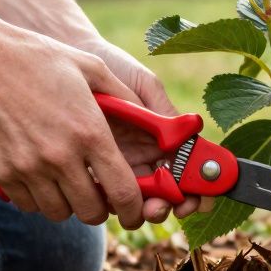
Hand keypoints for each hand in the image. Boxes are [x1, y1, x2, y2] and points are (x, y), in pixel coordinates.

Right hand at [0, 22, 146, 227]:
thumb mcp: (91, 67)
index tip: (134, 211)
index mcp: (90, 132)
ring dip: (69, 204)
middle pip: (92, 212)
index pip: (123, 192)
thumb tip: (154, 123)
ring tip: (67, 181)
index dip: (134, 210)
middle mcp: (61, 156)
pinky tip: (40, 176)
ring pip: (59, 213)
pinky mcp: (1, 173)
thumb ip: (126, 98)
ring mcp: (28, 167)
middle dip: (101, 208)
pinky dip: (39, 198)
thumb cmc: (37, 58)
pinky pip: (29, 204)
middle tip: (98, 193)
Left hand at [78, 39, 205, 226]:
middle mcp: (144, 158)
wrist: (74, 60)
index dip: (196, 190)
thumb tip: (188, 138)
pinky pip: (101, 194)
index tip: (196, 199)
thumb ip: (163, 109)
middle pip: (163, 195)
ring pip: (134, 201)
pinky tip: (104, 196)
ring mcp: (117, 166)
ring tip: (137, 206)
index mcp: (164, 140)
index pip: (187, 171)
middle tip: (159, 207)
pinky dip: (107, 203)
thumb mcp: (142, 83)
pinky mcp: (91, 170)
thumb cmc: (113, 68)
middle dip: (166, 207)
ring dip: (140, 210)